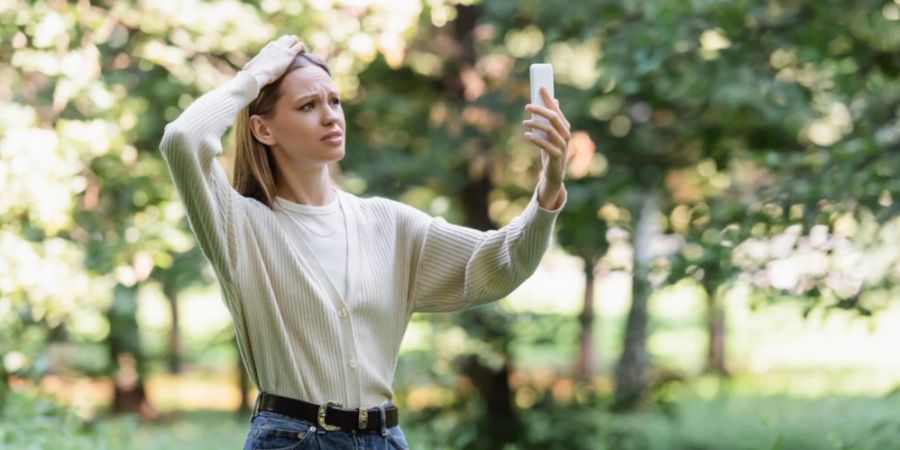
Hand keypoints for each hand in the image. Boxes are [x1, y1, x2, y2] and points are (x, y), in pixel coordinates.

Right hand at [241, 34, 304, 88]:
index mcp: (266, 49)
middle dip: (292, 44)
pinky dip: (303, 49)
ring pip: (294, 39)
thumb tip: (243, 74)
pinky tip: (304, 55)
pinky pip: (299, 46)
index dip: (283, 48)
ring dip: (298, 45)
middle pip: (286, 38)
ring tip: (301, 54)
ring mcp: (281, 49)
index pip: (277, 43)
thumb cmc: (251, 76)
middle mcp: (274, 46)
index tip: (286, 55)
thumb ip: (249, 69)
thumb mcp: (249, 70)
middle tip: (296, 54)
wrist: (255, 76)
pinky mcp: (288, 54)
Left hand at [523, 87, 570, 207]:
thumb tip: (553, 100)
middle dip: (540, 110)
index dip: (548, 98)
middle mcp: (565, 134)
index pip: (556, 109)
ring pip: (549, 130)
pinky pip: (546, 145)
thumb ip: (551, 119)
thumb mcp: (550, 134)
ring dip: (535, 124)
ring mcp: (562, 145)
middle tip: (527, 107)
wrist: (554, 172)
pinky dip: (536, 140)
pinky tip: (526, 136)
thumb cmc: (550, 150)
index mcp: (564, 126)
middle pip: (553, 117)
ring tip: (524, 123)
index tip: (540, 87)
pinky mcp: (556, 155)